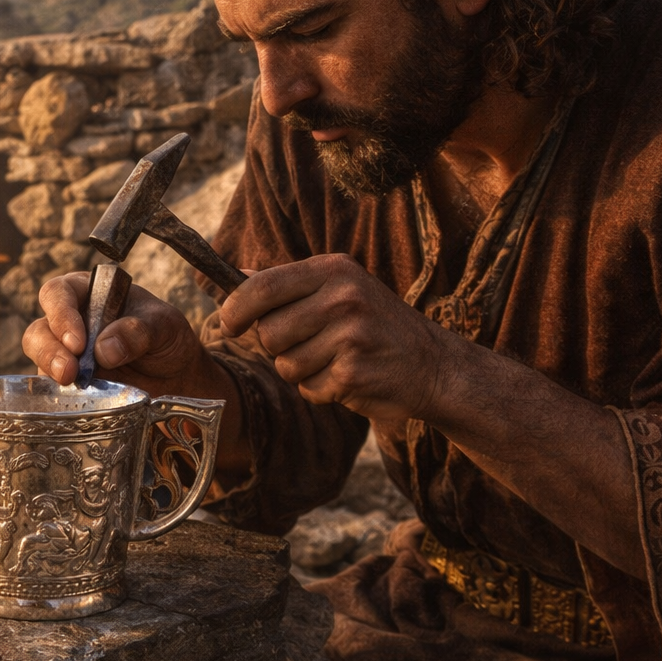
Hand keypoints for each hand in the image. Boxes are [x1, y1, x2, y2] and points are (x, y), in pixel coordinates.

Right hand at [22, 272, 211, 392]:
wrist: (177, 377)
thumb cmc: (167, 339)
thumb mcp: (164, 326)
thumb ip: (138, 330)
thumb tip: (104, 348)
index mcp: (89, 293)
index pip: (59, 293)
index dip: (61, 315)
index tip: (78, 342)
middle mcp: (71, 322)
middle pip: (40, 329)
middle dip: (49, 349)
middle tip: (70, 370)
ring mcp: (66, 355)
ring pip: (40, 359)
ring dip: (51, 370)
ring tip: (71, 382)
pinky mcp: (69, 384)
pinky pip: (53, 389)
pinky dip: (61, 395)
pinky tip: (78, 400)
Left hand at [220, 253, 463, 422]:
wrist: (433, 365)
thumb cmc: (374, 325)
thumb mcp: (338, 289)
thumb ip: (287, 285)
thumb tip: (235, 276)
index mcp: (334, 270)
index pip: (262, 287)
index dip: (235, 309)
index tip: (228, 324)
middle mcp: (343, 297)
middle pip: (268, 332)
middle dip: (278, 346)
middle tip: (310, 343)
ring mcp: (351, 336)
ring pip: (285, 365)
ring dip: (301, 371)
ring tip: (334, 359)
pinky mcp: (354, 373)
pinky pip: (308, 389)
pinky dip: (321, 390)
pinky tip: (347, 377)